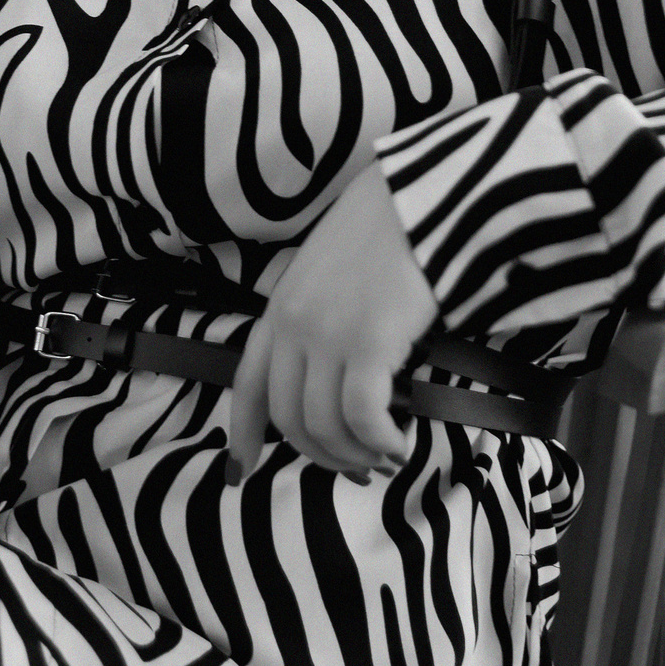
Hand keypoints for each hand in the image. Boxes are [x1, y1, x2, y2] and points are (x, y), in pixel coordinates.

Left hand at [227, 162, 437, 478]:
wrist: (423, 195)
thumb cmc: (390, 226)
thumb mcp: (331, 269)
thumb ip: (319, 314)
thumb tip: (336, 371)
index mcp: (281, 306)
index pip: (248, 384)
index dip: (242, 434)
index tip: (240, 470)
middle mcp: (294, 324)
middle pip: (288, 417)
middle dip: (320, 455)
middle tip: (355, 468)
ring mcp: (328, 334)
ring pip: (324, 425)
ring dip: (355, 453)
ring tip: (386, 454)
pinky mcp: (368, 343)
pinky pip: (363, 416)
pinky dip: (380, 440)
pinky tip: (400, 440)